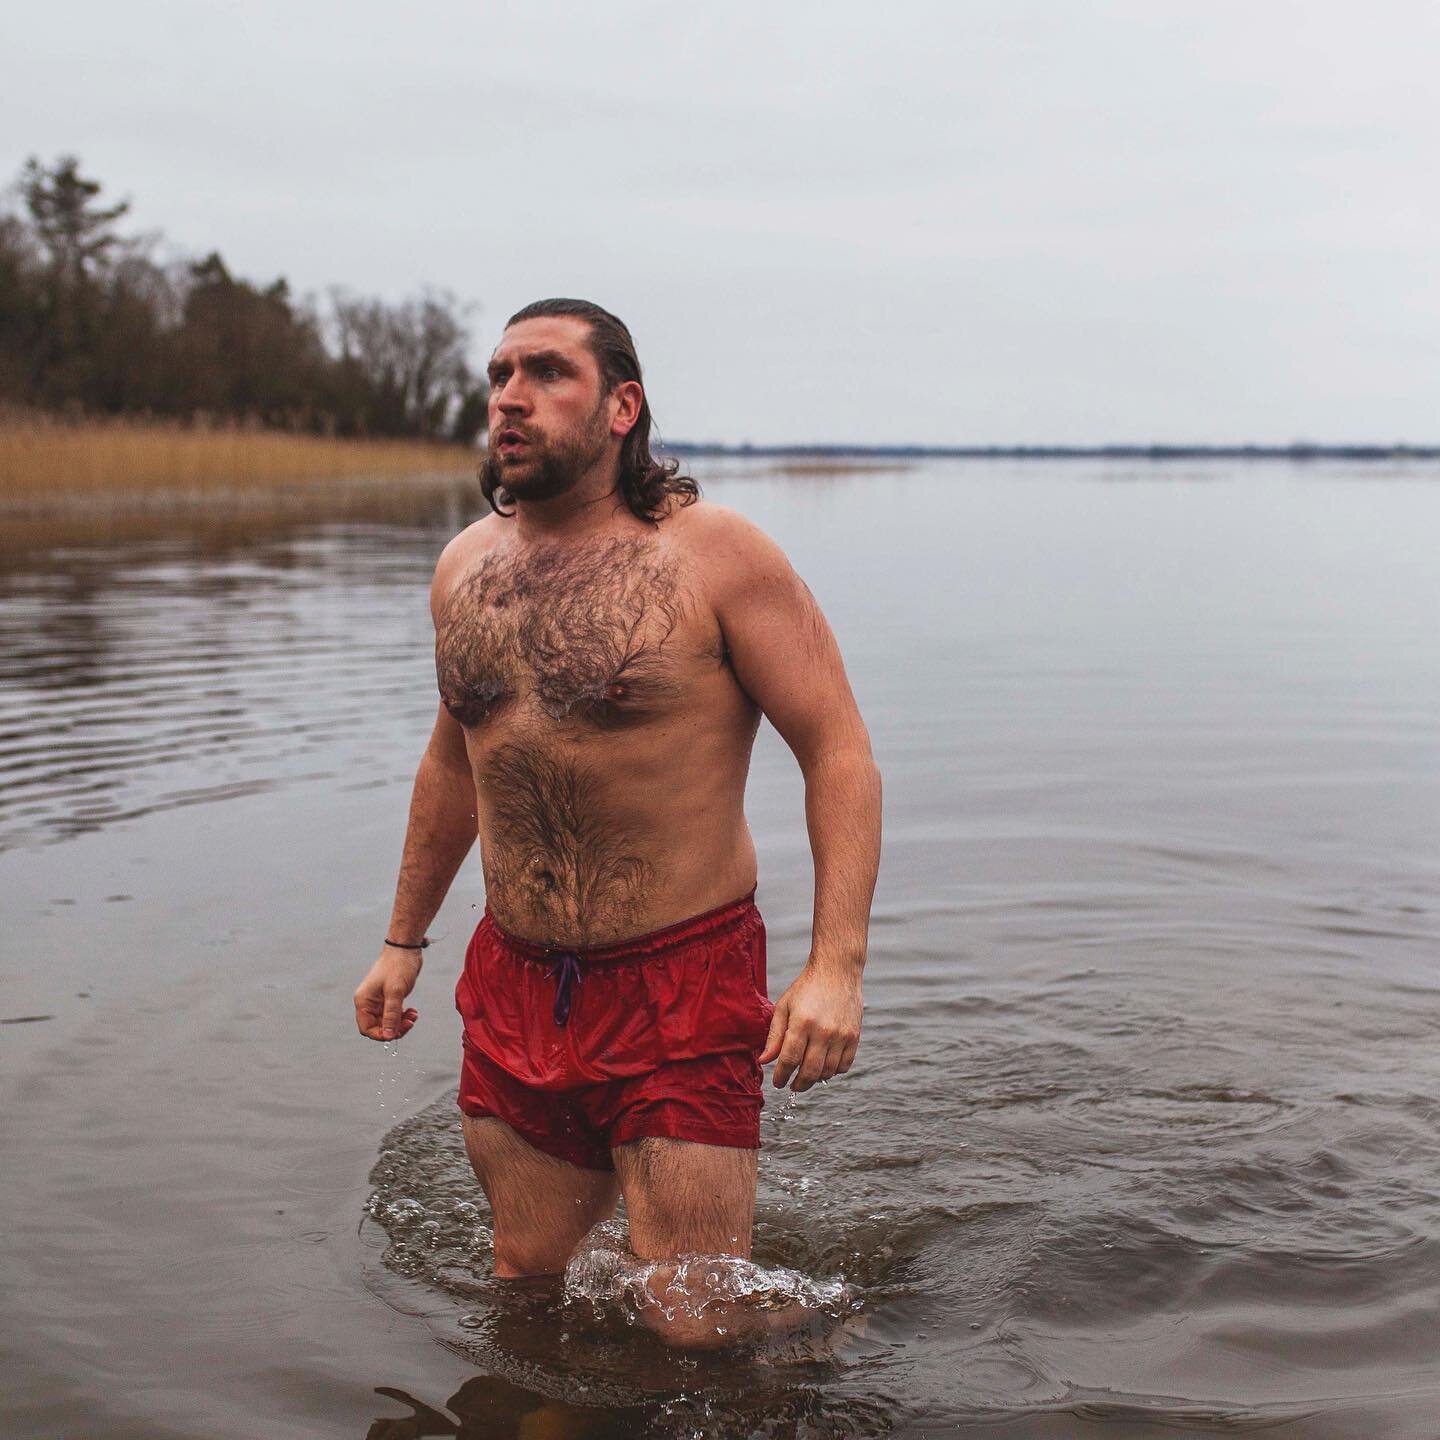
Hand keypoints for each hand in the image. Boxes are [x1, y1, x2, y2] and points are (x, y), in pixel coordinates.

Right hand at [353, 947, 421, 1040]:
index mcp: (364, 1001)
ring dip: (401, 1022)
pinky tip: (413, 1012)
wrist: (405, 948)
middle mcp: (369, 1002)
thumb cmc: (398, 966)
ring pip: (388, 1021)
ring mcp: (379, 1000)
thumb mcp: (395, 992)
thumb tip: (390, 1035)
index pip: (367, 1028)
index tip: (396, 1033)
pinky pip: (394, 1014)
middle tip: (410, 1023)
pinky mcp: (389, 997)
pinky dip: (403, 1016)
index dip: (381, 1034)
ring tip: (413, 1016)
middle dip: (394, 1028)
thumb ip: (392, 1014)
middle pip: (378, 1027)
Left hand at [759, 961, 862, 1091]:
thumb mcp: (784, 1006)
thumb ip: (774, 1036)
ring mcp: (842, 1035)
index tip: (778, 1083)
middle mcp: (824, 1031)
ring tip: (806, 1076)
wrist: (837, 970)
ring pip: (827, 1072)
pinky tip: (823, 1066)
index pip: (789, 1060)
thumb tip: (764, 1061)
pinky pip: (844, 1065)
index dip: (781, 1076)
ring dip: (815, 1079)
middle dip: (798, 1084)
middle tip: (791, 1086)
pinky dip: (833, 1071)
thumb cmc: (806, 987)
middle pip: (810, 1071)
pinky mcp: (854, 1036)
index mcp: (802, 1022)